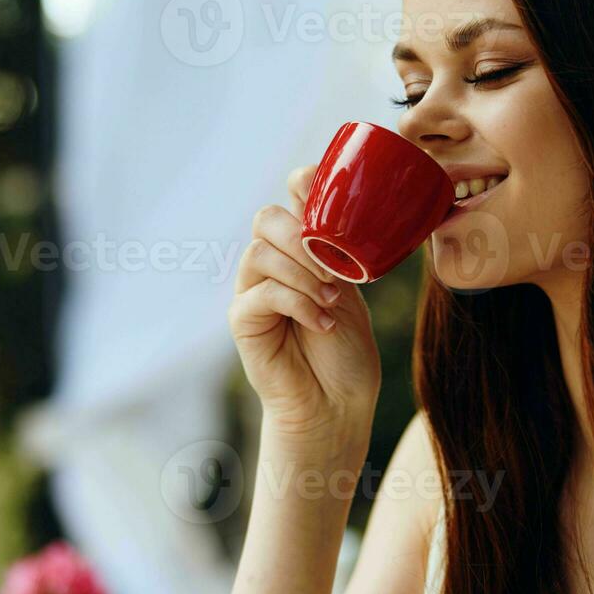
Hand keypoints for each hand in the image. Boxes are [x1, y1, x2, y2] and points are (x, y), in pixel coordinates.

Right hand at [228, 166, 380, 444]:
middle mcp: (269, 265)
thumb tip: (343, 209)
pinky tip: (322, 322)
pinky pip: (261, 293)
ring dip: (302, 273)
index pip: (288, 199)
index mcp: (297, 252)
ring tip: (331, 300)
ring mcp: (251, 291)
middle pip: (266, 218)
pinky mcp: (242, 320)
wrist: (336, 405)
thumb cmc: (346, 351)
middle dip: (302, 236)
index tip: (337, 205)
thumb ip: (339, 250)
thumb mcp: (351, 290)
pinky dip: (298, 303)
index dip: (305, 188)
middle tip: (333, 269)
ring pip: (260, 252)